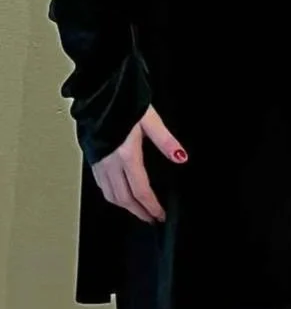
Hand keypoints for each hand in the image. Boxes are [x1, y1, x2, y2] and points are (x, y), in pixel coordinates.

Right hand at [91, 105, 186, 222]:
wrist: (98, 90)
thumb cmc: (123, 99)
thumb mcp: (150, 119)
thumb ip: (165, 141)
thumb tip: (180, 157)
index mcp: (126, 154)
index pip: (140, 190)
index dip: (151, 207)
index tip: (160, 215)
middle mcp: (109, 161)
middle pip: (123, 198)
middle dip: (138, 212)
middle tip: (151, 218)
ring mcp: (98, 160)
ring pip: (109, 194)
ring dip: (124, 206)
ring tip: (137, 210)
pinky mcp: (92, 156)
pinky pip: (101, 184)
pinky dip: (112, 194)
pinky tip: (119, 192)